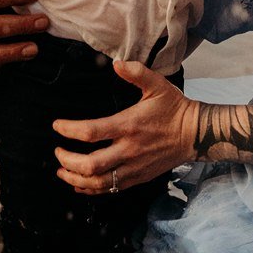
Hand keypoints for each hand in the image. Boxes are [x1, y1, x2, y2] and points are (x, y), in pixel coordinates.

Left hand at [53, 59, 199, 192]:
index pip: (91, 132)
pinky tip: (80, 183)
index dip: (69, 130)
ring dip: (75, 178)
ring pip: (98, 183)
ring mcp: (133, 168)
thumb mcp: (158, 85)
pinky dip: (91, 189)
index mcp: (129, 126)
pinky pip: (110, 189)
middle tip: (57, 152)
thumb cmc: (174, 108)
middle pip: (90, 165)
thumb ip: (136, 72)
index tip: (57, 126)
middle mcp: (129, 150)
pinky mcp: (138, 178)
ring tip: (62, 171)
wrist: (194, 134)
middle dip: (67, 161)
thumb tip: (116, 63)